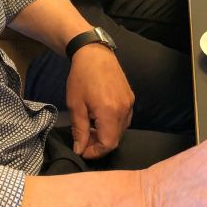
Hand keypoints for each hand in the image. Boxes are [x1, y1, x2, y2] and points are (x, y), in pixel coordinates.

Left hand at [66, 44, 133, 158]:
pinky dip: (112, 125)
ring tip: (90, 129)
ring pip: (121, 130)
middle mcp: (124, 109)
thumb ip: (79, 130)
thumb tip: (79, 149)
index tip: (82, 150)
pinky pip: (124, 119)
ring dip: (106, 135)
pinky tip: (100, 119)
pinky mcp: (131, 98)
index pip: (108, 144)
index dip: (95, 152)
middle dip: (99, 145)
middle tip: (84, 141)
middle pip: (116, 139)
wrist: (94, 54)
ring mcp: (129, 104)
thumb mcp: (75, 105)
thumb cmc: (81, 78)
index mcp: (109, 112)